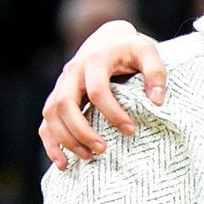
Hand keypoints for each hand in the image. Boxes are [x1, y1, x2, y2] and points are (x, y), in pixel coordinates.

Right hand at [38, 20, 167, 168]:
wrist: (108, 39)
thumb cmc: (129, 49)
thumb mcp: (147, 52)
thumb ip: (156, 72)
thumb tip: (157, 101)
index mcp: (94, 61)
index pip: (97, 90)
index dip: (113, 113)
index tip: (131, 130)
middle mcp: (72, 72)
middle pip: (65, 104)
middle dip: (81, 130)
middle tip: (103, 149)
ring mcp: (61, 85)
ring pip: (51, 114)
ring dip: (66, 139)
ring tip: (88, 157)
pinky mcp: (57, 97)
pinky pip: (46, 122)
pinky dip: (51, 143)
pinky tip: (64, 163)